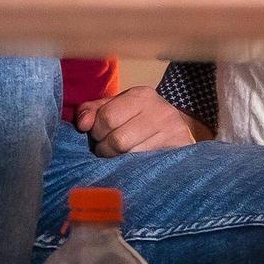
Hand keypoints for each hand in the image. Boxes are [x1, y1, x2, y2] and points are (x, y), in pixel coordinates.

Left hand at [72, 87, 200, 155]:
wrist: (178, 129)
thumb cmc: (139, 119)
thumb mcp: (116, 108)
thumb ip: (92, 111)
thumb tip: (82, 125)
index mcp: (141, 95)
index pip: (107, 117)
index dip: (97, 132)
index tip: (99, 136)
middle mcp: (160, 110)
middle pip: (118, 140)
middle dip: (106, 149)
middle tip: (108, 150)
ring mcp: (173, 130)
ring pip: (132, 156)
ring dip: (119, 161)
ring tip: (121, 157)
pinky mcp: (181, 149)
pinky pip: (148, 165)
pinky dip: (135, 168)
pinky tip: (135, 165)